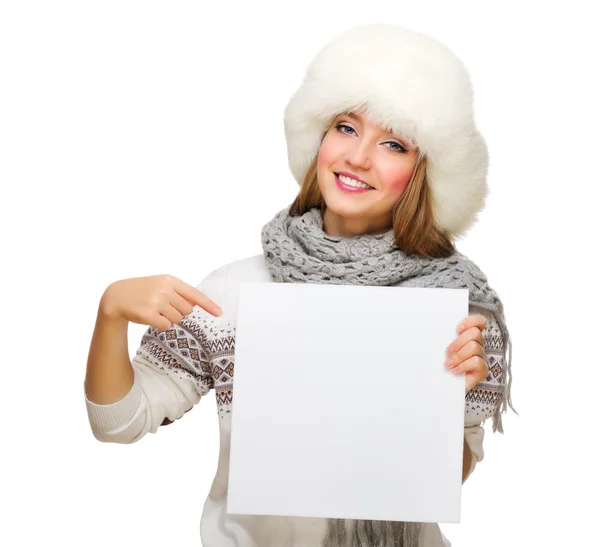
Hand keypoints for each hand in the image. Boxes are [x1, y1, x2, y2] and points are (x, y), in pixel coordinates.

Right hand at [99, 274, 222, 330]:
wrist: (117, 296)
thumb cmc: (143, 291)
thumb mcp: (161, 284)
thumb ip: (179, 293)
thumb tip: (195, 305)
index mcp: (170, 280)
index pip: (194, 294)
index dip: (208, 305)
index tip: (219, 313)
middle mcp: (165, 289)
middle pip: (187, 310)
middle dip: (179, 312)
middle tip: (164, 308)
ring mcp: (156, 301)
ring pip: (177, 319)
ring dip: (169, 319)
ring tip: (156, 311)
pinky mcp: (148, 314)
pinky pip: (166, 326)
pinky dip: (161, 325)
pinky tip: (151, 317)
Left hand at [444, 314, 488, 392]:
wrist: (443, 386)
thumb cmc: (442, 365)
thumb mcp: (440, 349)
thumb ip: (442, 339)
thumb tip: (431, 329)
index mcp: (469, 336)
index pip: (479, 321)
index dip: (471, 321)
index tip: (457, 329)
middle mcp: (478, 344)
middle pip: (475, 333)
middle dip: (458, 342)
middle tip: (447, 352)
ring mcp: (482, 357)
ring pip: (474, 347)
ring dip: (458, 356)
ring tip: (448, 364)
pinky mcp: (482, 370)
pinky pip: (476, 362)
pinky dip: (463, 366)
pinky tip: (455, 371)